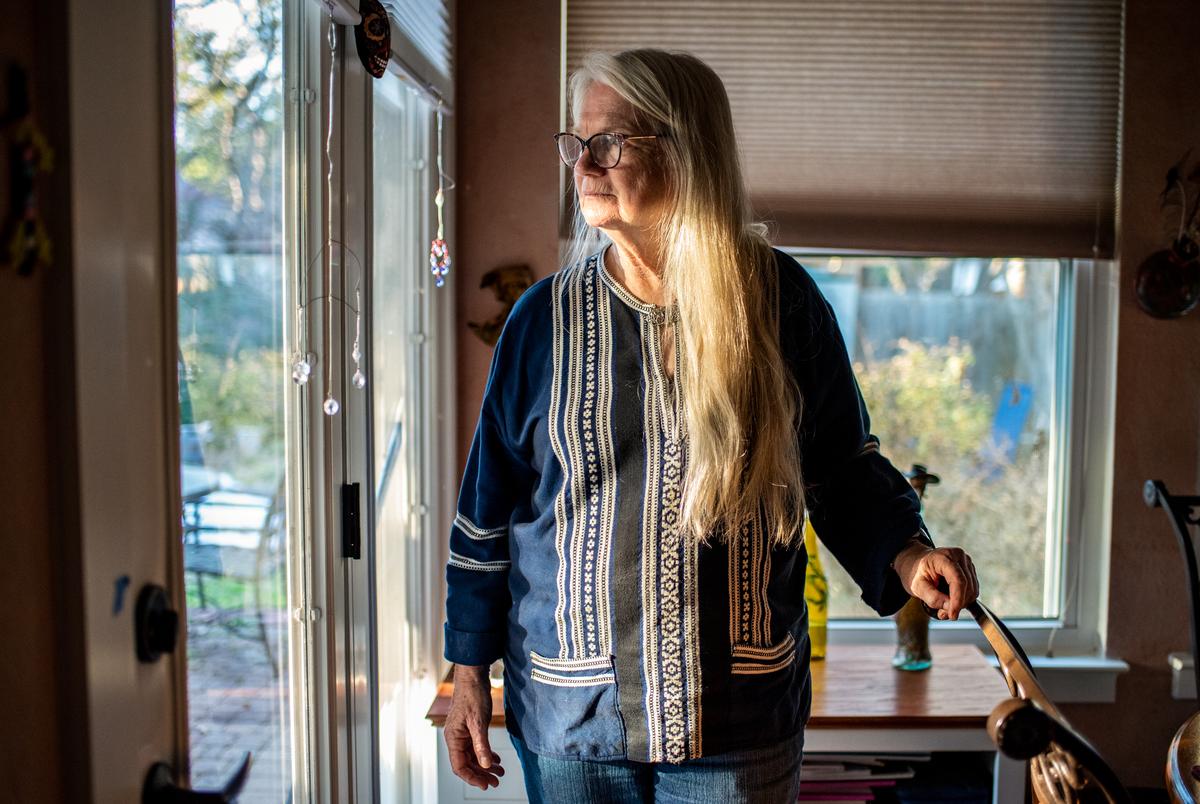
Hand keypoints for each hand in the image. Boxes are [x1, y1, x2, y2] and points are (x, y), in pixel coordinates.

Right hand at [444, 664, 504, 789]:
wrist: (473, 677)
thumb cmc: (472, 695)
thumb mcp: (479, 722)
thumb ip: (482, 745)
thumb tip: (485, 765)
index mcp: (453, 738)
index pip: (460, 766)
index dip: (472, 778)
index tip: (486, 784)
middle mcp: (456, 738)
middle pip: (467, 764)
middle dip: (481, 774)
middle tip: (496, 781)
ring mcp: (462, 733)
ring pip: (472, 756)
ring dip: (485, 765)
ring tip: (499, 772)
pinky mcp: (469, 728)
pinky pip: (476, 747)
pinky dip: (486, 754)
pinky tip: (496, 759)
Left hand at [892, 542, 979, 619]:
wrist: (923, 566)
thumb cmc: (920, 574)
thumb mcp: (918, 586)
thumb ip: (932, 597)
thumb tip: (949, 607)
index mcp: (943, 557)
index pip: (957, 579)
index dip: (957, 599)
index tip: (953, 614)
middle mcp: (958, 556)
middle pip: (967, 586)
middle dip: (957, 604)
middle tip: (942, 612)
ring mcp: (967, 563)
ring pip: (972, 591)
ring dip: (960, 603)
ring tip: (944, 604)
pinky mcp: (971, 572)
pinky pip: (973, 592)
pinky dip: (964, 600)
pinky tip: (951, 600)